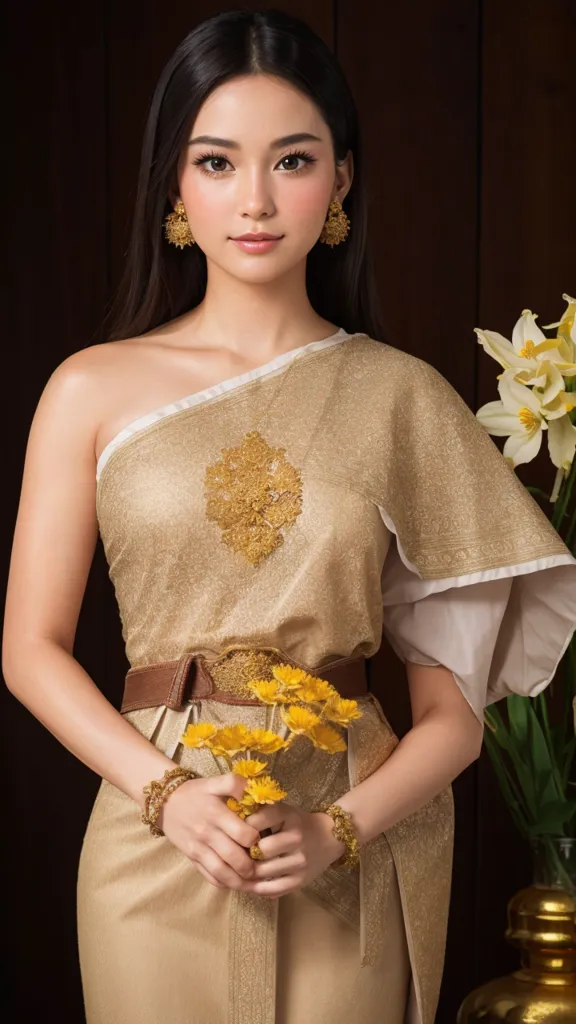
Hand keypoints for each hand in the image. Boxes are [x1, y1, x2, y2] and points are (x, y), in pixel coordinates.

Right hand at [158, 771, 261, 889]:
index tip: (265, 840)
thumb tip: (254, 792)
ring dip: (241, 881)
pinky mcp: (192, 859)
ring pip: (222, 873)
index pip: (243, 834)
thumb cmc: (195, 792)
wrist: (165, 803)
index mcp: (216, 813)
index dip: (257, 840)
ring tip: (255, 881)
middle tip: (265, 866)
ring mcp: (198, 849)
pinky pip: (210, 877)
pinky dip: (225, 883)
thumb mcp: (214, 782)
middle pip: (234, 858)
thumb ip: (235, 784)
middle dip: (252, 866)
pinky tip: (237, 882)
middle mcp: (207, 833)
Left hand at [240, 801, 346, 898]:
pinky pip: (272, 889)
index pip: (256, 821)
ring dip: (248, 872)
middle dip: (245, 853)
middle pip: (260, 850)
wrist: (327, 838)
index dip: (240, 828)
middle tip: (235, 854)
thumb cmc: (295, 823)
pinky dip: (257, 888)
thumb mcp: (281, 811)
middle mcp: (296, 837)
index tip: (233, 832)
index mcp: (288, 815)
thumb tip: (228, 821)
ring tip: (240, 869)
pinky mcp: (300, 881)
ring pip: (263, 871)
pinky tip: (252, 883)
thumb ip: (259, 814)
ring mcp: (300, 861)